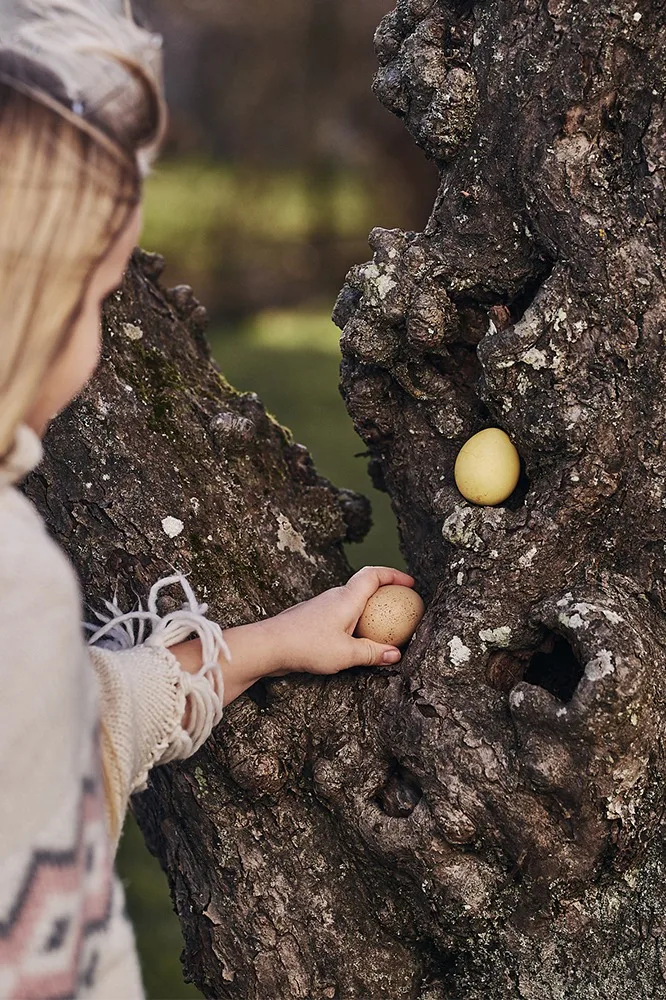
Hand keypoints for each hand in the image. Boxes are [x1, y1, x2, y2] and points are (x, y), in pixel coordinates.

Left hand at [262, 565, 415, 676]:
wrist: (268, 645)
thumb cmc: (306, 646)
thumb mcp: (346, 654)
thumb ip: (372, 653)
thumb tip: (395, 654)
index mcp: (347, 598)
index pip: (374, 575)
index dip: (394, 575)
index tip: (410, 584)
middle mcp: (334, 597)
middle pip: (363, 586)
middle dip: (384, 593)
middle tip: (399, 607)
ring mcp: (321, 606)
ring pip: (350, 602)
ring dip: (367, 610)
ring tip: (380, 628)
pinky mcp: (311, 618)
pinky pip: (339, 615)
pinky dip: (352, 622)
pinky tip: (352, 642)